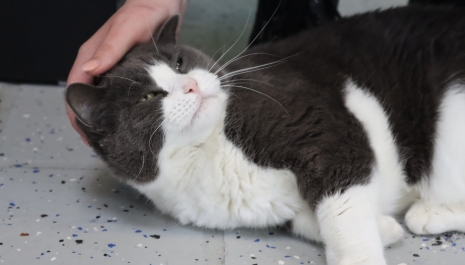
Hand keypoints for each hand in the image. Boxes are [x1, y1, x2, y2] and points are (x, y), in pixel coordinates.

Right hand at [66, 0, 186, 145]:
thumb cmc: (142, 13)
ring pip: (101, 99)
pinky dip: (118, 110)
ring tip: (114, 138)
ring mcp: (111, 70)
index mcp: (91, 56)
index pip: (75, 89)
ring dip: (104, 118)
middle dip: (90, 121)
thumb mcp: (125, 31)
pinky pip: (116, 95)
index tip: (86, 134)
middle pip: (87, 98)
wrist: (162, 5)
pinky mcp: (126, 73)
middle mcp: (98, 65)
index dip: (77, 113)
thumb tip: (89, 72)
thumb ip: (108, 51)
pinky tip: (128, 122)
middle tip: (103, 144)